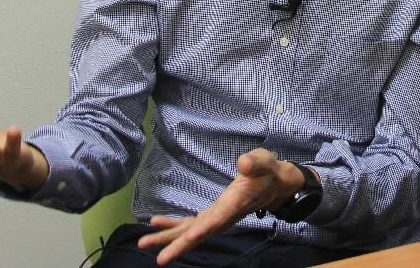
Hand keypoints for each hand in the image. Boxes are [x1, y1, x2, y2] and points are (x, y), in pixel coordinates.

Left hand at [137, 148, 304, 265]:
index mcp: (236, 203)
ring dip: (169, 238)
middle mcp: (225, 215)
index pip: (219, 219)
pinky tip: (155, 222)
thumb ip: (255, 162)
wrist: (275, 185)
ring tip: (144, 242)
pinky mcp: (213, 213)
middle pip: (200, 234)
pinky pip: (191, 223)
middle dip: (179, 246)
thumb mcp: (265, 161)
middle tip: (159, 259)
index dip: (205, 229)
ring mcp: (217, 217)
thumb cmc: (268, 171)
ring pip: (191, 232)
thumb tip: (243, 163)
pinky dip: (173, 224)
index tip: (189, 239)